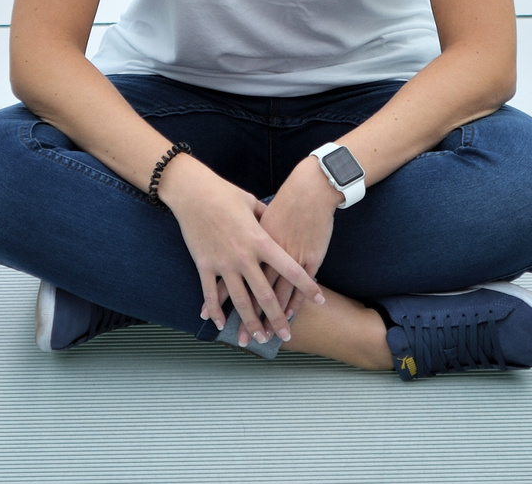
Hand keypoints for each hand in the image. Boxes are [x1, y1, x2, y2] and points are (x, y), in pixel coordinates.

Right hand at [159, 155, 324, 344]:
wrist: (193, 192)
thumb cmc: (224, 192)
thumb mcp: (252, 202)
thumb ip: (266, 218)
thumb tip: (275, 224)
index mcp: (260, 239)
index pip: (290, 268)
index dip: (306, 285)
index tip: (319, 299)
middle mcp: (244, 256)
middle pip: (265, 294)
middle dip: (277, 318)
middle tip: (285, 336)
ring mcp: (223, 262)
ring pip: (240, 301)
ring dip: (250, 322)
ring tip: (259, 338)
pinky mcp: (204, 265)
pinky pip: (211, 293)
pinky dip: (216, 311)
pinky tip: (221, 324)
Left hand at [236, 156, 340, 343]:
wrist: (309, 189)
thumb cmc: (282, 199)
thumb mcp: (251, 206)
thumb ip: (241, 227)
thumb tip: (229, 235)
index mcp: (248, 245)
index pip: (234, 280)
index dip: (227, 304)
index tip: (222, 324)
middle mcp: (262, 255)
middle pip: (252, 294)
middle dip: (249, 321)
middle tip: (245, 342)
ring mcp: (288, 258)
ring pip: (275, 294)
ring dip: (272, 317)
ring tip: (268, 336)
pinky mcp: (309, 258)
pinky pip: (298, 285)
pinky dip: (296, 301)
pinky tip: (292, 313)